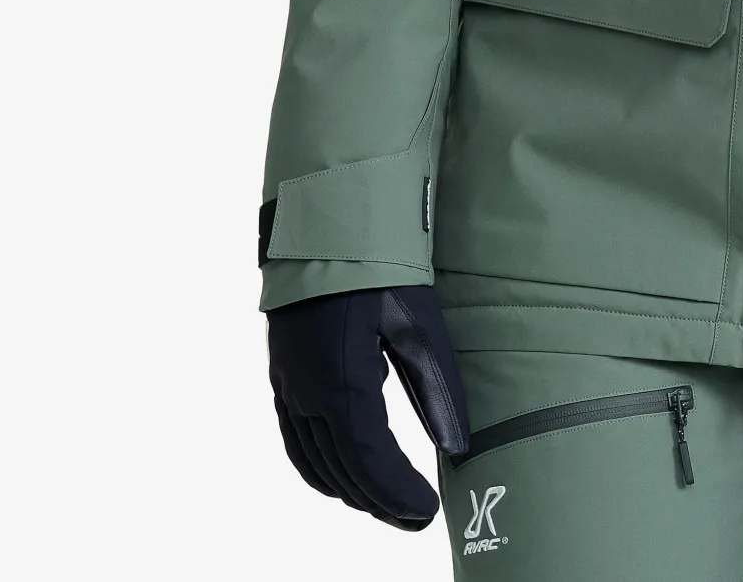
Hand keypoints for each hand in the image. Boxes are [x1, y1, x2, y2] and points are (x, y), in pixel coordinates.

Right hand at [267, 285, 470, 528]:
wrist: (327, 224)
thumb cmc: (379, 267)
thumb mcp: (418, 323)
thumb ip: (436, 388)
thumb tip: (458, 445)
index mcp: (341, 382)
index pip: (369, 461)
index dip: (397, 493)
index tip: (428, 512)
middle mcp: (306, 393)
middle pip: (340, 471)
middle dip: (379, 501)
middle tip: (416, 518)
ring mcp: (289, 385)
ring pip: (314, 462)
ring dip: (351, 490)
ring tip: (389, 504)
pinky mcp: (284, 375)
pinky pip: (297, 441)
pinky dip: (322, 469)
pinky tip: (346, 475)